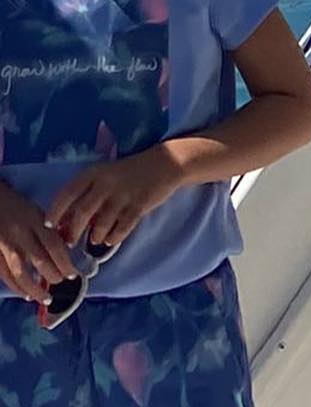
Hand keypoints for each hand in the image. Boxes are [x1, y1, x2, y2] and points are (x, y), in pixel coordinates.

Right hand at [0, 180, 77, 304]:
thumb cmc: (16, 206)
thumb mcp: (36, 212)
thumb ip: (49, 231)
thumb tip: (65, 255)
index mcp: (34, 220)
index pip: (54, 246)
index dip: (65, 264)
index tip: (73, 275)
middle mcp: (20, 233)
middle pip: (40, 261)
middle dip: (54, 276)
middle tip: (61, 281)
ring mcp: (4, 245)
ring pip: (21, 273)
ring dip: (36, 289)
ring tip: (46, 298)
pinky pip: (5, 275)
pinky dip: (17, 288)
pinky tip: (26, 295)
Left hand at [48, 146, 181, 248]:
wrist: (164, 165)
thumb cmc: (129, 172)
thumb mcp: (105, 174)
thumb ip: (88, 192)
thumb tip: (69, 218)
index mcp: (93, 173)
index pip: (67, 193)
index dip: (55, 211)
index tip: (49, 225)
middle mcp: (105, 184)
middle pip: (82, 212)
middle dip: (73, 231)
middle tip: (70, 241)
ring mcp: (123, 195)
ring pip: (101, 223)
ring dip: (95, 235)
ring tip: (95, 240)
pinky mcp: (139, 206)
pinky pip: (122, 228)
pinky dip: (114, 237)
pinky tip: (111, 240)